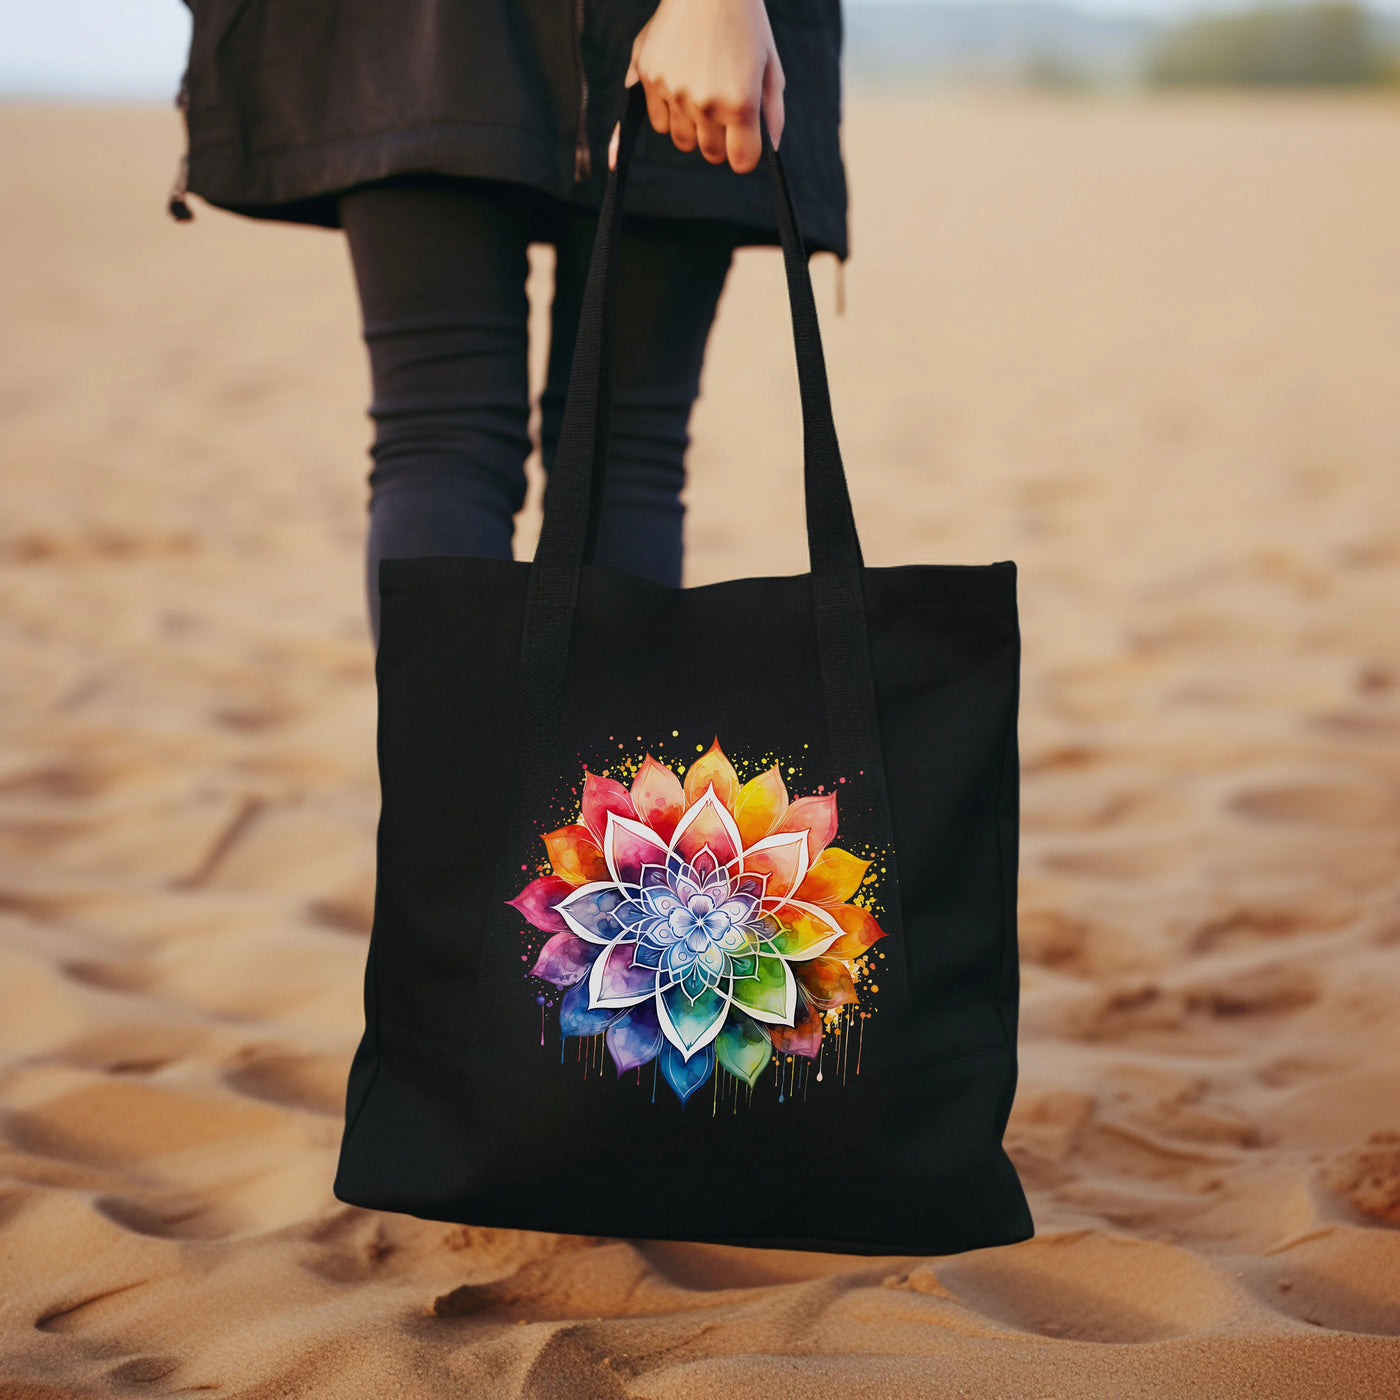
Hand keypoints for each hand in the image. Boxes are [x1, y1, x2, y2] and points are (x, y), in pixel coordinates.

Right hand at [608, 0, 784, 174]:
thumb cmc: (746, 23)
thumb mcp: (771, 66)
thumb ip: (772, 112)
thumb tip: (771, 150)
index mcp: (740, 103)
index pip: (741, 161)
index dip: (744, 153)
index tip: (744, 140)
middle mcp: (705, 103)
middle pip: (711, 153)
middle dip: (720, 141)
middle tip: (723, 112)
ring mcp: (673, 91)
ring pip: (682, 140)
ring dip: (693, 129)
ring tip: (701, 96)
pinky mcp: (648, 76)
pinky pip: (658, 120)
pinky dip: (668, 113)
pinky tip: (680, 88)